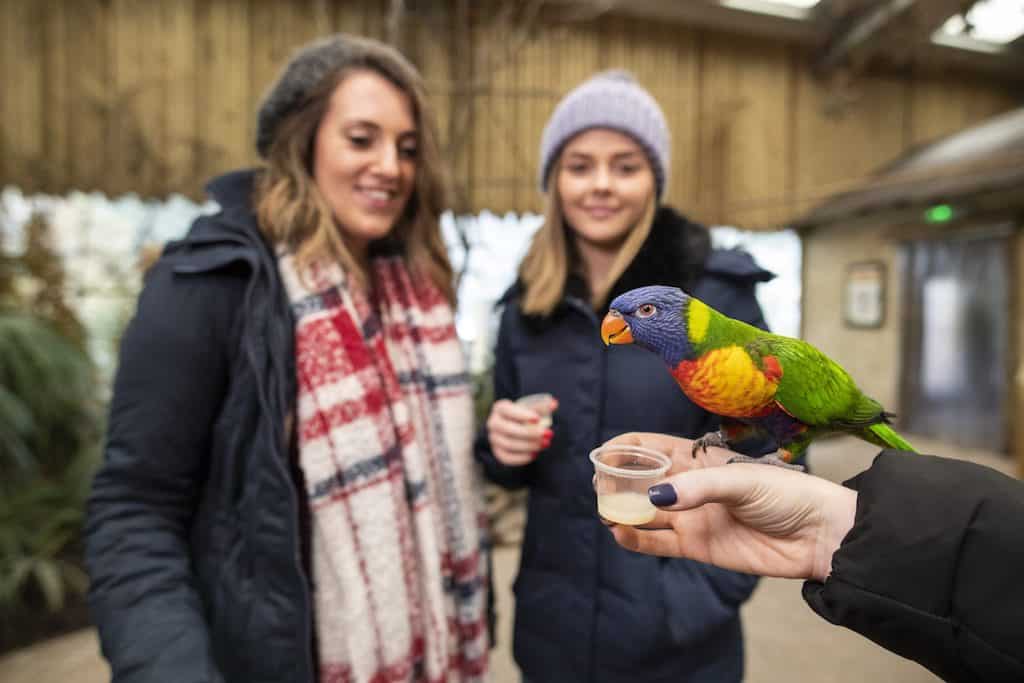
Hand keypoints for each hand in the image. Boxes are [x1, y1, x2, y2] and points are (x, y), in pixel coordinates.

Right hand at [485, 397, 554, 465]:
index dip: (522, 415)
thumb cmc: (524, 415)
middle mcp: (493, 423)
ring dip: (529, 445)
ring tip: (545, 444)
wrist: (515, 427)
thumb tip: (554, 404)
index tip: (537, 419)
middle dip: (530, 433)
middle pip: (508, 429)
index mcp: (500, 408)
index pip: (507, 410)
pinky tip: (535, 454)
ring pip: (509, 444)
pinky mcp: (497, 452)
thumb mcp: (531, 408)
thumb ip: (542, 406)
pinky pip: (507, 458)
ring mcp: (494, 438)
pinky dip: (521, 458)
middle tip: (548, 434)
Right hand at [603, 433, 855, 581]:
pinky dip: (635, 539)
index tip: (601, 454)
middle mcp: (690, 486)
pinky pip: (657, 543)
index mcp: (700, 458)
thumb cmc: (788, 494)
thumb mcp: (742, 480)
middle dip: (616, 480)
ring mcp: (692, 516)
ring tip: (605, 510)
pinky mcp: (697, 546)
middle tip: (599, 486)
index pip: (651, 447)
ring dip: (622, 511)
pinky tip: (619, 533)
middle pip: (641, 480)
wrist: (819, 536)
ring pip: (645, 512)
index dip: (624, 448)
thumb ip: (698, 487)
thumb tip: (655, 497)